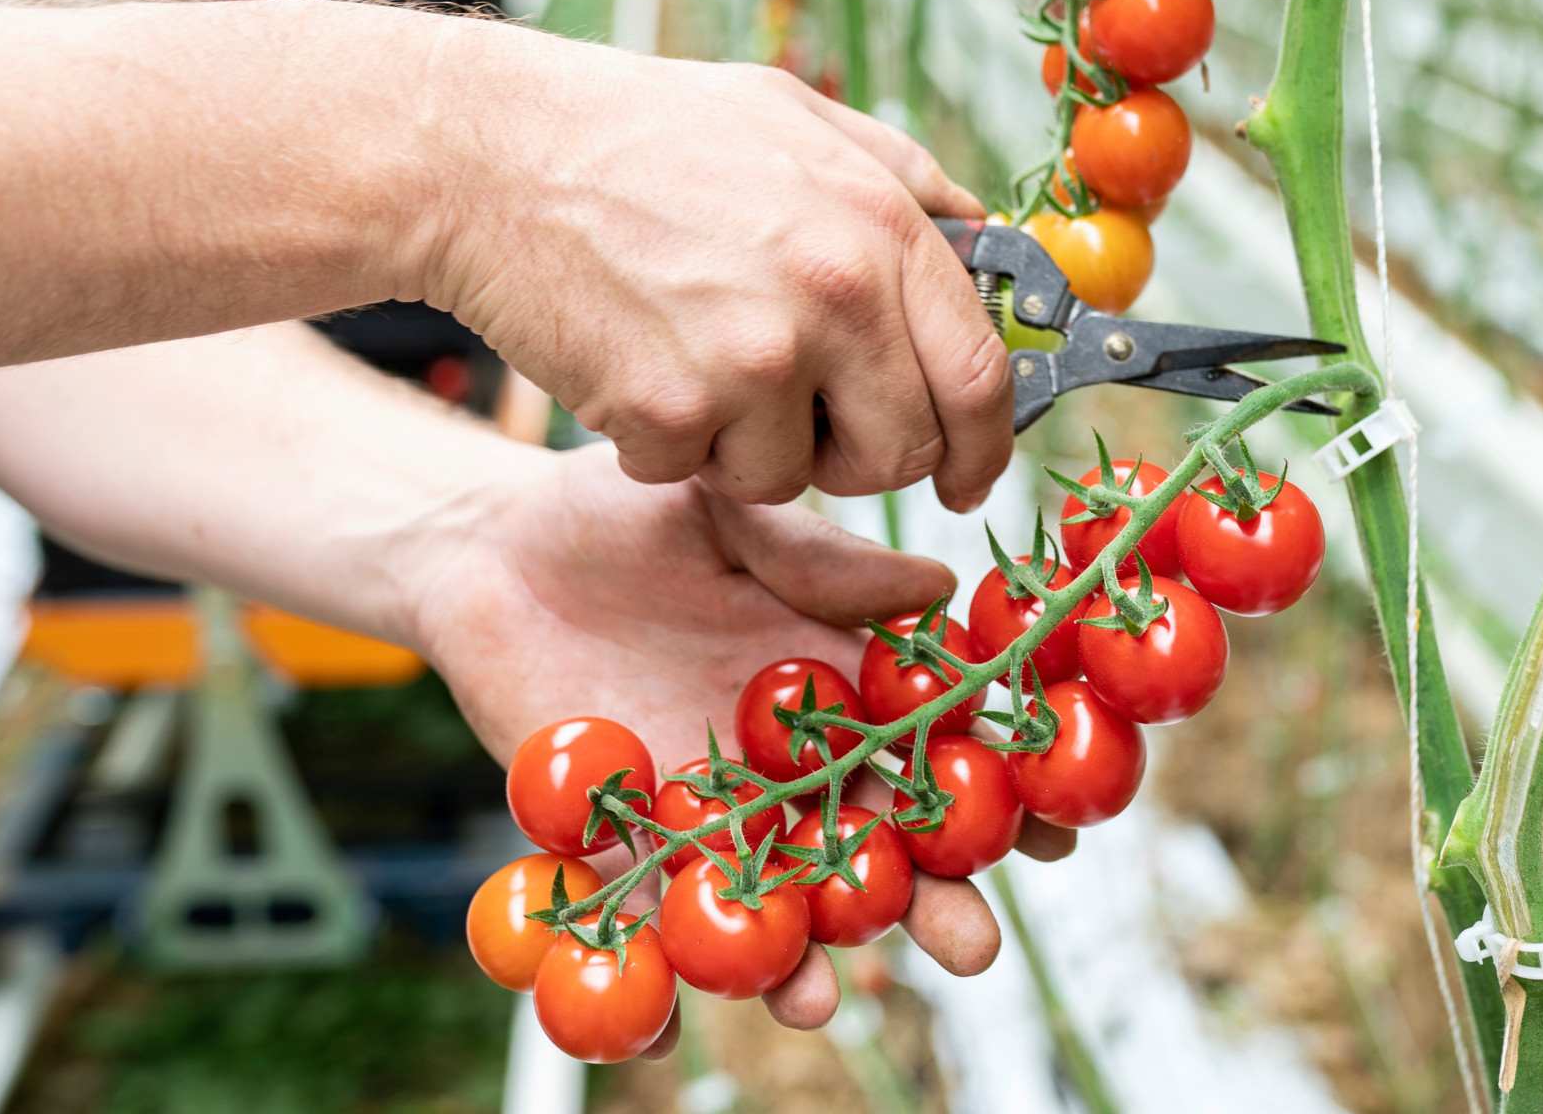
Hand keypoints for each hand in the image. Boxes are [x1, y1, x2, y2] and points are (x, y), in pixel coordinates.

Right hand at [0, 0, 1009, 511]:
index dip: (982, 444)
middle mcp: (836, 295)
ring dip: (747, 448)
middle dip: (862, 461)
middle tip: (806, 428)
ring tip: (694, 359)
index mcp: (883, 228)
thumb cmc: (647, 134)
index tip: (966, 473)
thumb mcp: (802, 120)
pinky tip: (632, 363)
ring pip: (791, 479)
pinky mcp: (669, 410)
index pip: (980, 378)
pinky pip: (696, 476)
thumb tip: (996, 252)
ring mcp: (752, 358)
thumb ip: (911, 187)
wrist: (490, 154)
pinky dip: (664, 445)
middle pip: (900, 453)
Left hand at [411, 446, 1073, 1036]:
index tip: (1055, 838)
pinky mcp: (620, 842)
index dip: (996, 794)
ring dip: (802, 959)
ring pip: (774, 901)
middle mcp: (788, 762)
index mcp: (835, 681)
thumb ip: (819, 559)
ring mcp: (708, 811)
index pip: (934, 747)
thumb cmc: (620, 514)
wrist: (488, 548)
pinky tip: (665, 1027)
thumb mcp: (725, 514)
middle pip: (874, 847)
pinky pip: (646, 925)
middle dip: (926, 903)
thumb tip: (938, 586)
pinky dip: (655, 985)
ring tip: (819, 996)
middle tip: (970, 946)